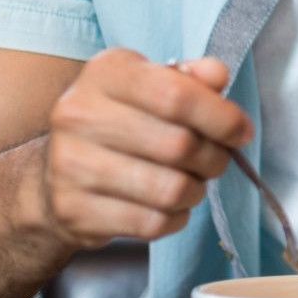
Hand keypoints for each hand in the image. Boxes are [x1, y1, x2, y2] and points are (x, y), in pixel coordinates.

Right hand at [38, 50, 249, 248]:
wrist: (56, 173)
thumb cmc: (121, 121)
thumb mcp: (152, 84)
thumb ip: (191, 78)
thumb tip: (218, 76)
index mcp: (105, 74)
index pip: (177, 95)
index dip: (222, 117)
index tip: (241, 132)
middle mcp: (79, 115)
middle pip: (179, 146)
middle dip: (215, 159)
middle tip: (217, 161)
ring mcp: (70, 165)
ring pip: (169, 190)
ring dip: (196, 191)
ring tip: (192, 183)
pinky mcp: (72, 210)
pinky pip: (151, 223)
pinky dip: (175, 218)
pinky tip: (168, 205)